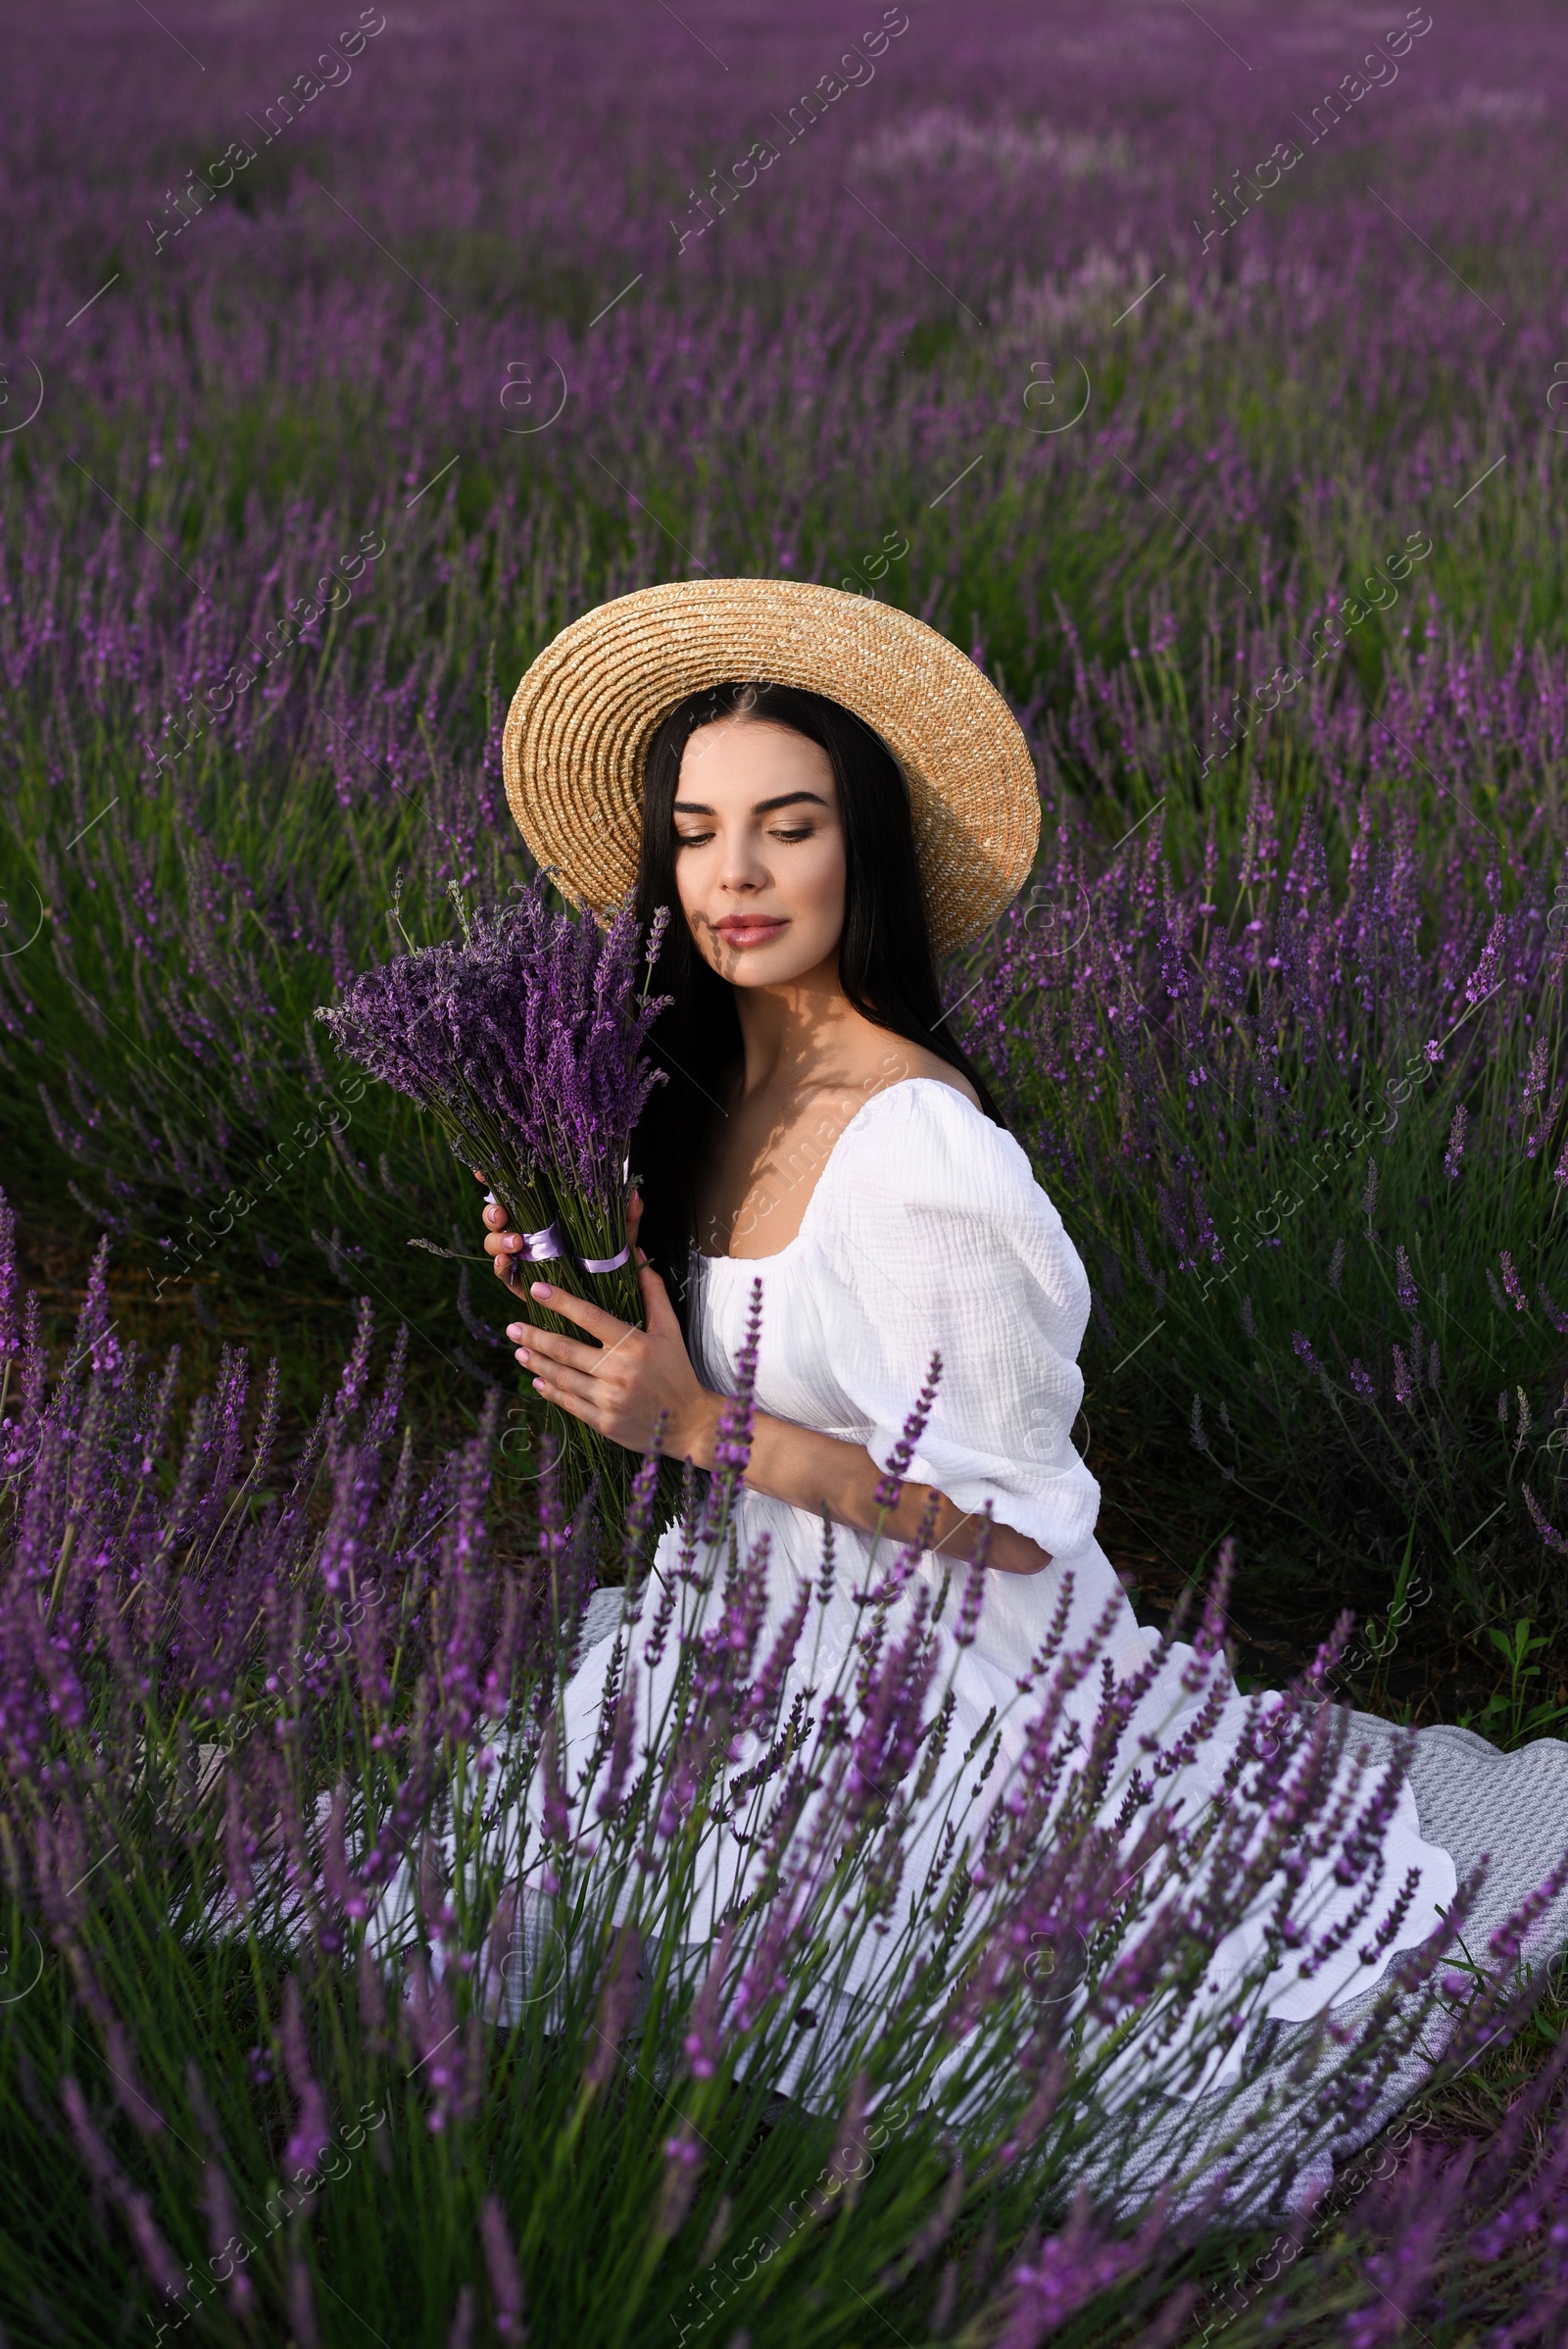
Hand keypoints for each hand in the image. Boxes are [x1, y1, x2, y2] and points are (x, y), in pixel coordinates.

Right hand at [476, 1177, 643, 1288]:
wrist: (608, 1304)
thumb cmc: (612, 1265)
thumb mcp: (621, 1238)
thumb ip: (627, 1218)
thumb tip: (634, 1195)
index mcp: (545, 1214)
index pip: (515, 1192)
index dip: (494, 1179)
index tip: (482, 1170)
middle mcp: (528, 1231)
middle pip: (496, 1215)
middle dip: (492, 1212)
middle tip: (502, 1214)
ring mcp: (521, 1257)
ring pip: (493, 1242)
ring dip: (497, 1240)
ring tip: (516, 1243)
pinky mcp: (521, 1283)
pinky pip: (502, 1274)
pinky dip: (500, 1267)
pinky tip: (507, 1263)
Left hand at [505, 1253, 720, 1462]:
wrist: (688, 1423)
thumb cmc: (677, 1372)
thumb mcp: (670, 1330)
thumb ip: (653, 1292)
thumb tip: (638, 1255)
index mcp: (635, 1345)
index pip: (590, 1317)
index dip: (561, 1302)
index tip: (537, 1290)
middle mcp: (619, 1371)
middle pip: (566, 1349)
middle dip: (534, 1337)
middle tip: (512, 1327)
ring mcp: (609, 1399)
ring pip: (562, 1377)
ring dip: (536, 1363)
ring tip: (519, 1351)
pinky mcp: (604, 1422)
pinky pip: (569, 1403)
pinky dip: (550, 1391)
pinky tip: (538, 1380)